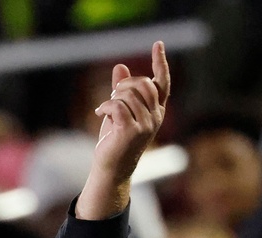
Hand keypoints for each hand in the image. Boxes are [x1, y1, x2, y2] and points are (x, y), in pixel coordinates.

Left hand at [77, 41, 170, 218]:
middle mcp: (155, 117)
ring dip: (112, 98)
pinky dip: (105, 106)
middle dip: (124, 85)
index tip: (158, 44)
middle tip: (112, 96)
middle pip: (143, 84)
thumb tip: (120, 68)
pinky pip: (117, 106)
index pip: (162, 83)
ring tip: (106, 110)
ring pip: (128, 95)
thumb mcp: (119, 112)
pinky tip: (99, 113)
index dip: (160, 63)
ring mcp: (145, 125)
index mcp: (156, 112)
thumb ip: (121, 91)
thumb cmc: (115, 142)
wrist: (111, 169)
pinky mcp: (131, 131)